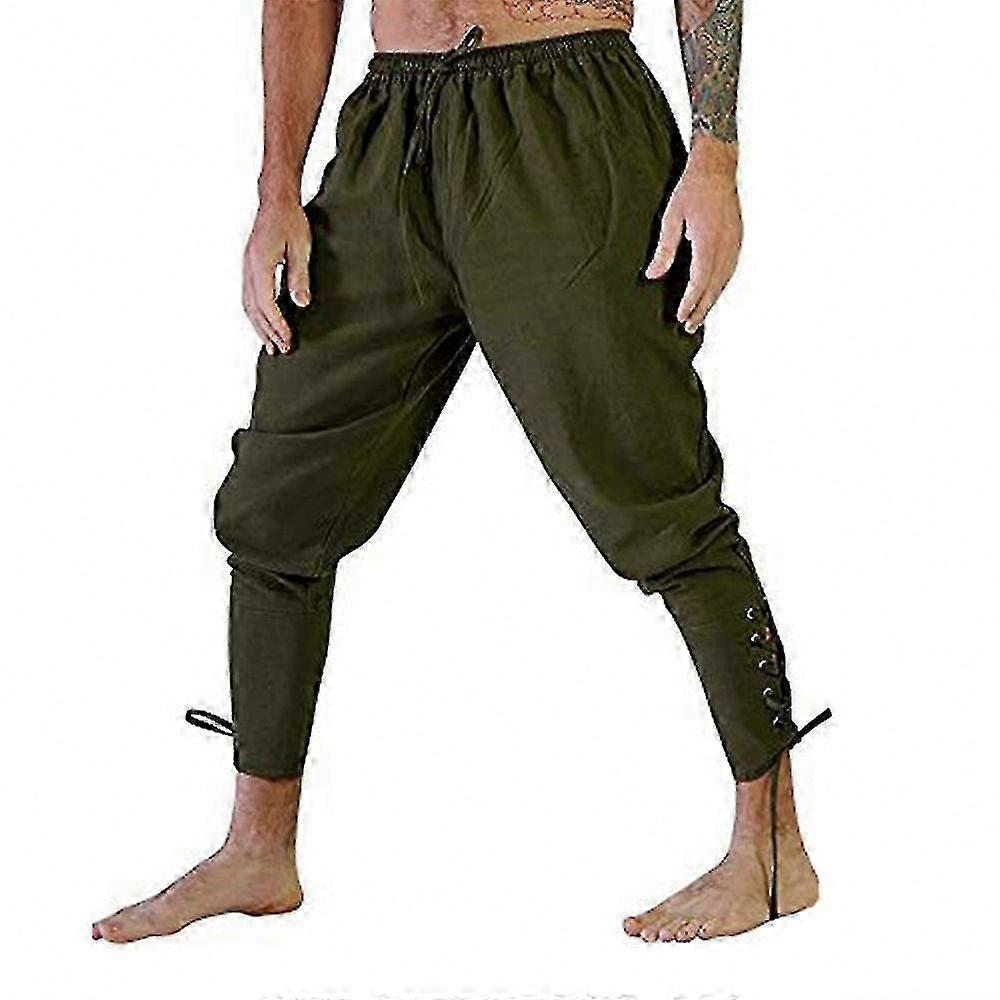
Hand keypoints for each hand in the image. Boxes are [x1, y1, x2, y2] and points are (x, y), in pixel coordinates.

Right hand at [242, 195, 311, 354]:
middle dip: (267, 332)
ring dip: (260, 327)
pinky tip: (264, 324)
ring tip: (271, 345)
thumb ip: (299, 276)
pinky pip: (249, 297)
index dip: (277, 324)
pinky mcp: (250, 268)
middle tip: (281, 350)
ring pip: (248, 305)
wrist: (276, 200)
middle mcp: (248, 268)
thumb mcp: (301, 247)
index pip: (266, 303)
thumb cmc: (291, 220)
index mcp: (259, 263)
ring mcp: (247, 268)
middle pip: (254, 309)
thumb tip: (301, 303)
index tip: (288, 339)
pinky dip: (257, 314)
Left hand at [645, 136, 742, 333]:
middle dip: (701, 309)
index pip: (699, 282)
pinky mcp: (737, 240)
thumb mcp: (671, 217)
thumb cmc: (692, 189)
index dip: (690, 302)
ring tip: (699, 318)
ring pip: (723, 281)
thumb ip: (664, 249)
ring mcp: (734, 243)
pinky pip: (729, 271)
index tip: (681, 317)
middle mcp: (725, 246)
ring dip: (711, 301)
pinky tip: (712, 294)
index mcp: (708, 242)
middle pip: (713, 287)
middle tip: (689, 327)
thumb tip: (653, 275)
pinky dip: (720, 287)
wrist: (717, 166)